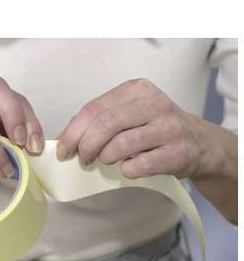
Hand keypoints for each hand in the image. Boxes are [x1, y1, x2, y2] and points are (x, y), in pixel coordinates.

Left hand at [57, 78, 220, 179]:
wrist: (198, 142)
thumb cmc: (154, 128)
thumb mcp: (127, 114)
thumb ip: (97, 120)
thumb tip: (64, 139)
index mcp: (136, 89)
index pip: (94, 108)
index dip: (73, 131)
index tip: (63, 149)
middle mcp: (154, 103)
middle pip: (105, 124)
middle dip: (86, 146)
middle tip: (83, 159)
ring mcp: (169, 127)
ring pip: (120, 145)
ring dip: (105, 158)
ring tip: (106, 161)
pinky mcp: (177, 152)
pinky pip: (138, 165)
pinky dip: (126, 170)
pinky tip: (128, 168)